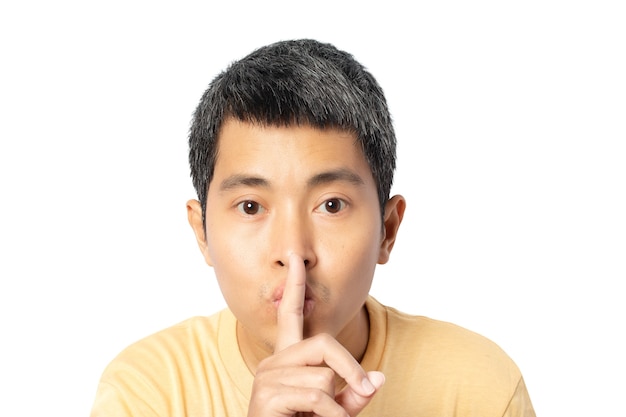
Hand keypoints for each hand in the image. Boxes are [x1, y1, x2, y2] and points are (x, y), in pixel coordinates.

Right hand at [247, 253, 383, 416]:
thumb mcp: (334, 413)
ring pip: (325, 377)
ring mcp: (268, 378)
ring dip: (337, 407)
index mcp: (287, 359)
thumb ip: (353, 397)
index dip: (295, 287)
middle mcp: (274, 362)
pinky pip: (318, 396)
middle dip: (351, 369)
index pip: (290, 314)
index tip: (295, 259)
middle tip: (365, 392)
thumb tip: (379, 378)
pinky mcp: (267, 396)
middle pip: (324, 344)